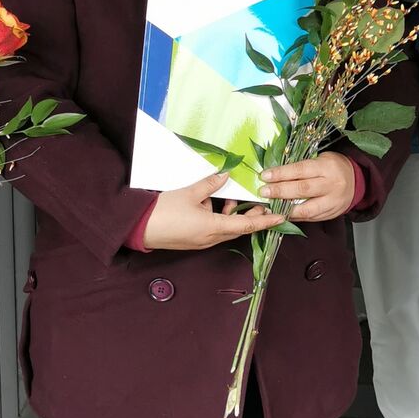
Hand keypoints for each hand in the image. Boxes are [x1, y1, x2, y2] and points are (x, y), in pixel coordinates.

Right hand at [141, 173, 288, 252]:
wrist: (139, 228)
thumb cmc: (163, 211)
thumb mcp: (189, 193)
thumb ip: (209, 184)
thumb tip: (225, 176)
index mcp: (212, 228)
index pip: (246, 226)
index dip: (264, 221)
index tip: (279, 217)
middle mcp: (210, 239)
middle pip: (238, 229)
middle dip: (251, 216)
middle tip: (261, 202)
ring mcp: (202, 241)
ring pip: (226, 229)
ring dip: (232, 215)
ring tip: (231, 197)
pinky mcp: (194, 240)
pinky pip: (214, 230)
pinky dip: (220, 218)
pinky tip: (212, 203)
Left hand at [260, 152, 357, 222]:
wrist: (355, 180)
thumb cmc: (332, 167)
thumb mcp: (319, 159)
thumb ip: (300, 167)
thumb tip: (274, 174)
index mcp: (327, 166)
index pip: (300, 170)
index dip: (281, 173)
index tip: (265, 176)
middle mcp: (332, 184)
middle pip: (303, 189)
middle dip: (280, 191)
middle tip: (264, 192)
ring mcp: (333, 201)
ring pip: (307, 208)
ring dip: (286, 209)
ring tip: (271, 207)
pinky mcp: (331, 214)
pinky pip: (311, 218)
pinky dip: (295, 216)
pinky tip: (283, 214)